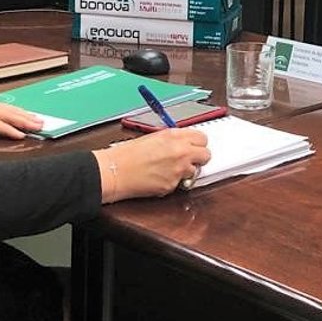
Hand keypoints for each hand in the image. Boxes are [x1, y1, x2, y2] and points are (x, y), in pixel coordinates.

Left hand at [0, 84, 44, 139]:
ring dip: (28, 116)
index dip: (8, 130)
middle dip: (26, 121)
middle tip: (41, 126)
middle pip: (10, 116)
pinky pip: (10, 107)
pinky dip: (22, 111)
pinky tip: (29, 114)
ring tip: (41, 121)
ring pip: (13, 110)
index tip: (22, 135)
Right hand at [92, 129, 211, 202]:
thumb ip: (173, 139)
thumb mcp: (153, 137)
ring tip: (169, 169)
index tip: (194, 146)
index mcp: (175, 136)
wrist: (115, 171)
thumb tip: (184, 142)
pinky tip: (160, 177)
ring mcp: (178, 169)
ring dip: (186, 171)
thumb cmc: (127, 154)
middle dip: (199, 157)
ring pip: (195, 171)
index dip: (198, 143)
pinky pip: (180, 183)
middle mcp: (180, 151)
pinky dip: (173, 181)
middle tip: (189, 159)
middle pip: (206, 154)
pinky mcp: (173, 185)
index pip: (202, 138)